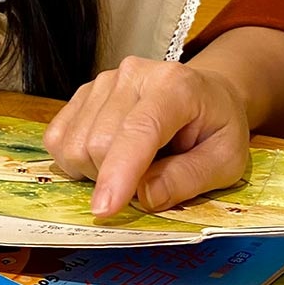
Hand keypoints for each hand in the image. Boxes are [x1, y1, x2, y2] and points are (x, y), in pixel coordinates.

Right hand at [43, 56, 249, 216]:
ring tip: (130, 166)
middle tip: (146, 183)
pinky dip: (75, 161)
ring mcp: (102, 80)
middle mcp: (132, 74)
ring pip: (73, 144)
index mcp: (175, 87)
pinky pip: (58, 138)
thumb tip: (143, 197)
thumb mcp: (225, 162)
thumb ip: (187, 179)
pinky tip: (105, 158)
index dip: (119, 172)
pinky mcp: (83, 93)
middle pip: (98, 143)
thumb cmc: (216, 129)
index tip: (104, 210)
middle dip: (114, 180)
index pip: (138, 130)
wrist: (205, 95)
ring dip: (95, 172)